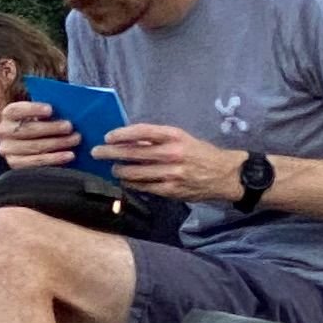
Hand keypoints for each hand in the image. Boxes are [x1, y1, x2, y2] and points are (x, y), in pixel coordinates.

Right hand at [0, 99, 81, 169]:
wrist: (31, 143)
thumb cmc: (40, 124)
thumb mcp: (40, 114)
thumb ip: (47, 111)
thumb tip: (66, 107)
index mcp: (8, 115)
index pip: (16, 110)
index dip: (32, 109)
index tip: (50, 109)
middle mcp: (3, 131)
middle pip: (27, 129)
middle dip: (51, 128)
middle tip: (69, 127)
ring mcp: (7, 149)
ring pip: (33, 147)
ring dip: (57, 143)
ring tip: (74, 140)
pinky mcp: (15, 164)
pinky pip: (35, 163)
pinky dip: (54, 159)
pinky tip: (68, 155)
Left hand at [94, 122, 242, 200]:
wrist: (226, 175)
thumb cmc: (201, 153)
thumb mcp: (183, 139)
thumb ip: (158, 140)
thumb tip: (129, 140)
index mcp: (175, 136)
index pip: (141, 132)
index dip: (121, 134)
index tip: (108, 136)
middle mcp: (172, 153)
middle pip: (133, 152)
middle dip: (110, 153)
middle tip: (96, 152)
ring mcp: (171, 174)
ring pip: (135, 172)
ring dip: (118, 170)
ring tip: (112, 168)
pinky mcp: (170, 190)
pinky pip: (143, 186)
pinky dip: (131, 183)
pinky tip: (125, 180)